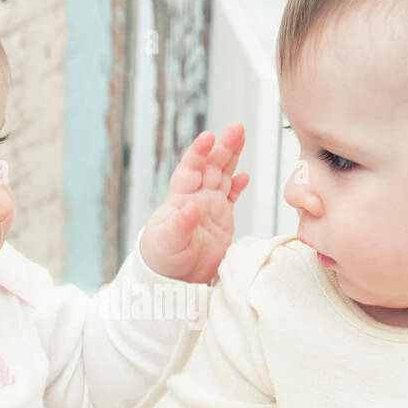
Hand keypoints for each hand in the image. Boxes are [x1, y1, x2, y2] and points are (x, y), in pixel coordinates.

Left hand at [139, 123, 247, 283]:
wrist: (173, 280)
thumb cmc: (162, 258)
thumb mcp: (168, 241)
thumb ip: (180, 224)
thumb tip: (191, 207)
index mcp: (180, 198)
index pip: (190, 169)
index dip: (199, 152)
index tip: (209, 137)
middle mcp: (195, 197)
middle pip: (210, 166)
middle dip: (223, 146)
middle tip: (237, 128)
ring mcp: (209, 206)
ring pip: (222, 175)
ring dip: (231, 157)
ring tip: (241, 136)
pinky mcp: (221, 219)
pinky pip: (230, 196)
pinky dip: (237, 185)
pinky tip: (244, 175)